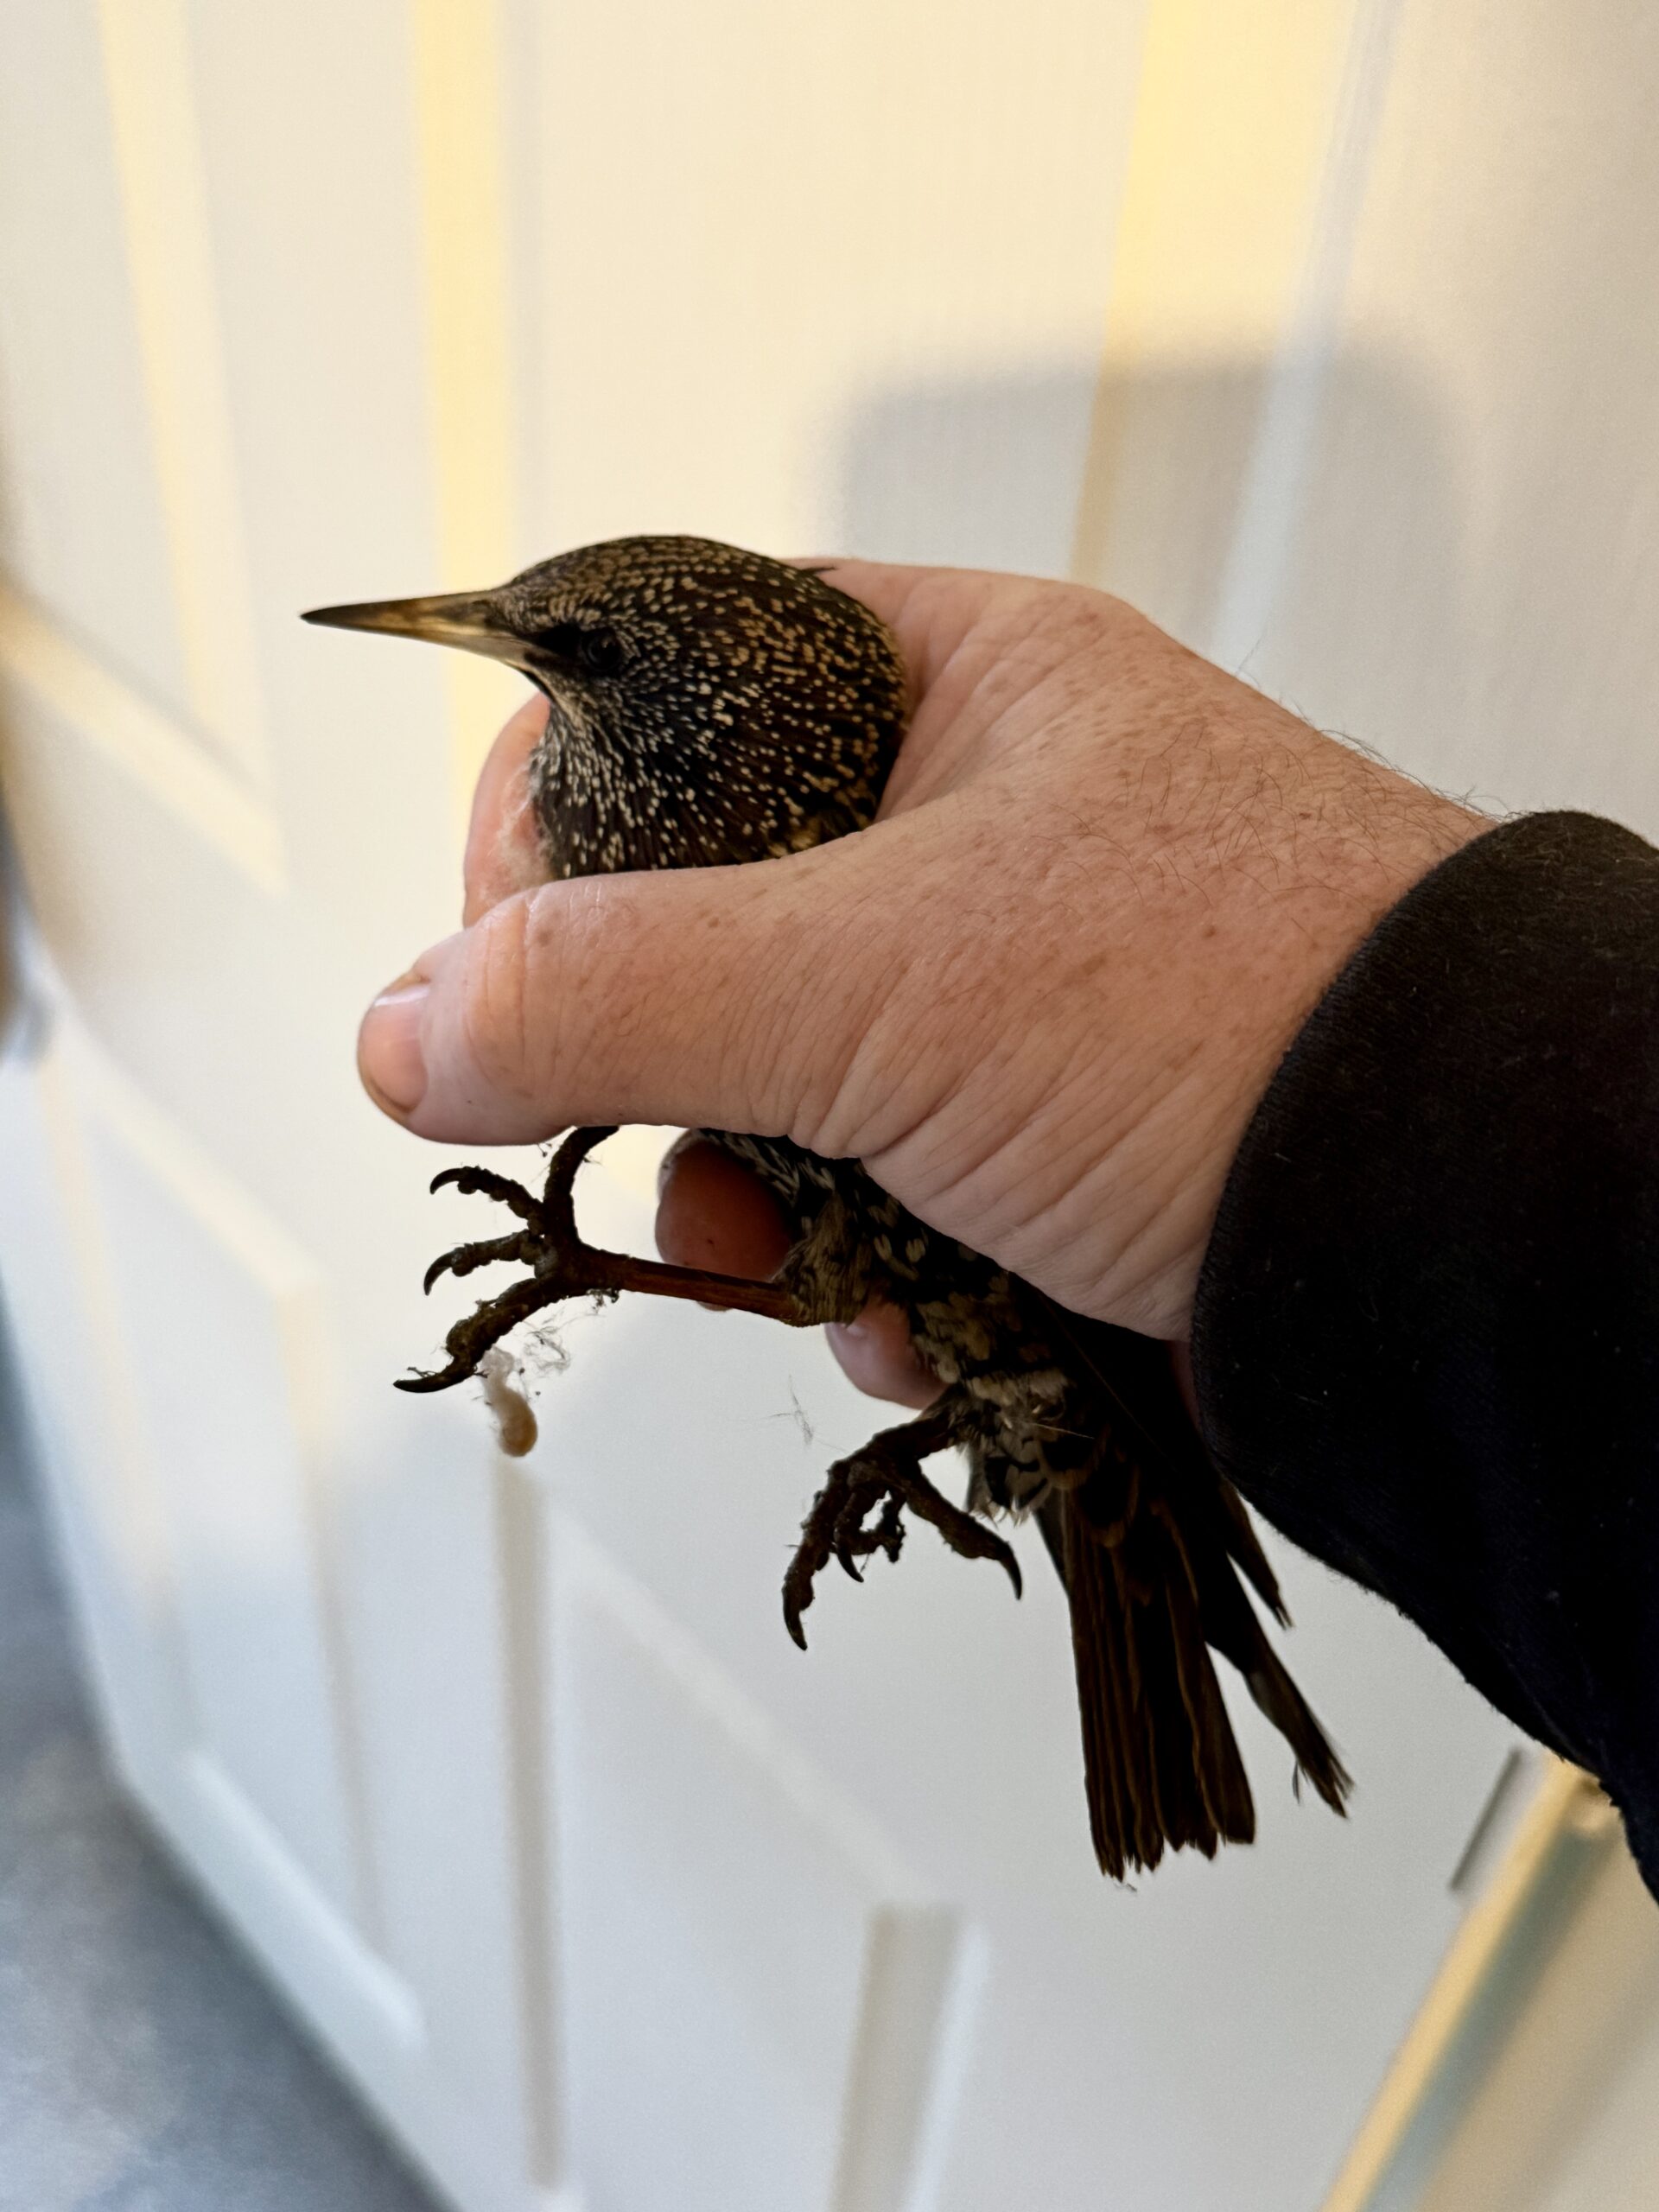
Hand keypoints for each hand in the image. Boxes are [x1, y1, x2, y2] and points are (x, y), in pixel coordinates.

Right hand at [358, 561, 1479, 1379]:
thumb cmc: (1229, 1012)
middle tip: (648, 1132)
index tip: (501, 948)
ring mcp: (1023, 987)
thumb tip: (404, 1028)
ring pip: (790, 1078)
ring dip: (759, 1196)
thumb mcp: (879, 975)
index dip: (557, 814)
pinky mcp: (1054, 1132)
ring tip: (788, 1260)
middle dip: (660, 1059)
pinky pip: (884, 1186)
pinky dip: (866, 1269)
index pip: (674, 692)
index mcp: (953, 686)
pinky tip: (910, 1316)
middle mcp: (984, 820)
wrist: (1464, 1227)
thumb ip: (615, 987)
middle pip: (712, 915)